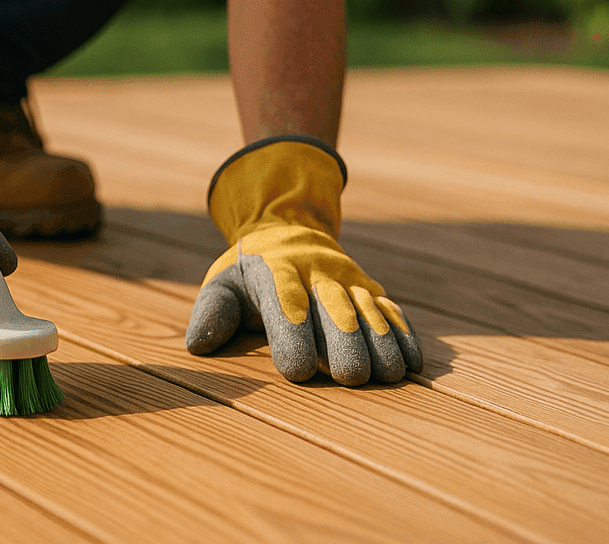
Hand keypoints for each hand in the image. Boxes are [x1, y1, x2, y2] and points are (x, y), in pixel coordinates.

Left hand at [185, 136, 422, 384]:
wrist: (287, 230)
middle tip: (351, 377)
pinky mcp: (370, 289)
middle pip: (334, 307)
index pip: (284, 301)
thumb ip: (213, 313)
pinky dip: (403, 335)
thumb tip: (198, 345)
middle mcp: (316, 272)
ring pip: (368, 309)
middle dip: (345, 341)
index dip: (292, 335)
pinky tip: (411, 364)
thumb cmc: (249, 273)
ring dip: (380, 342)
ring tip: (387, 375)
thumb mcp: (223, 284)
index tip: (296, 371)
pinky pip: (391, 310)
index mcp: (275, 270)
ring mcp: (348, 279)